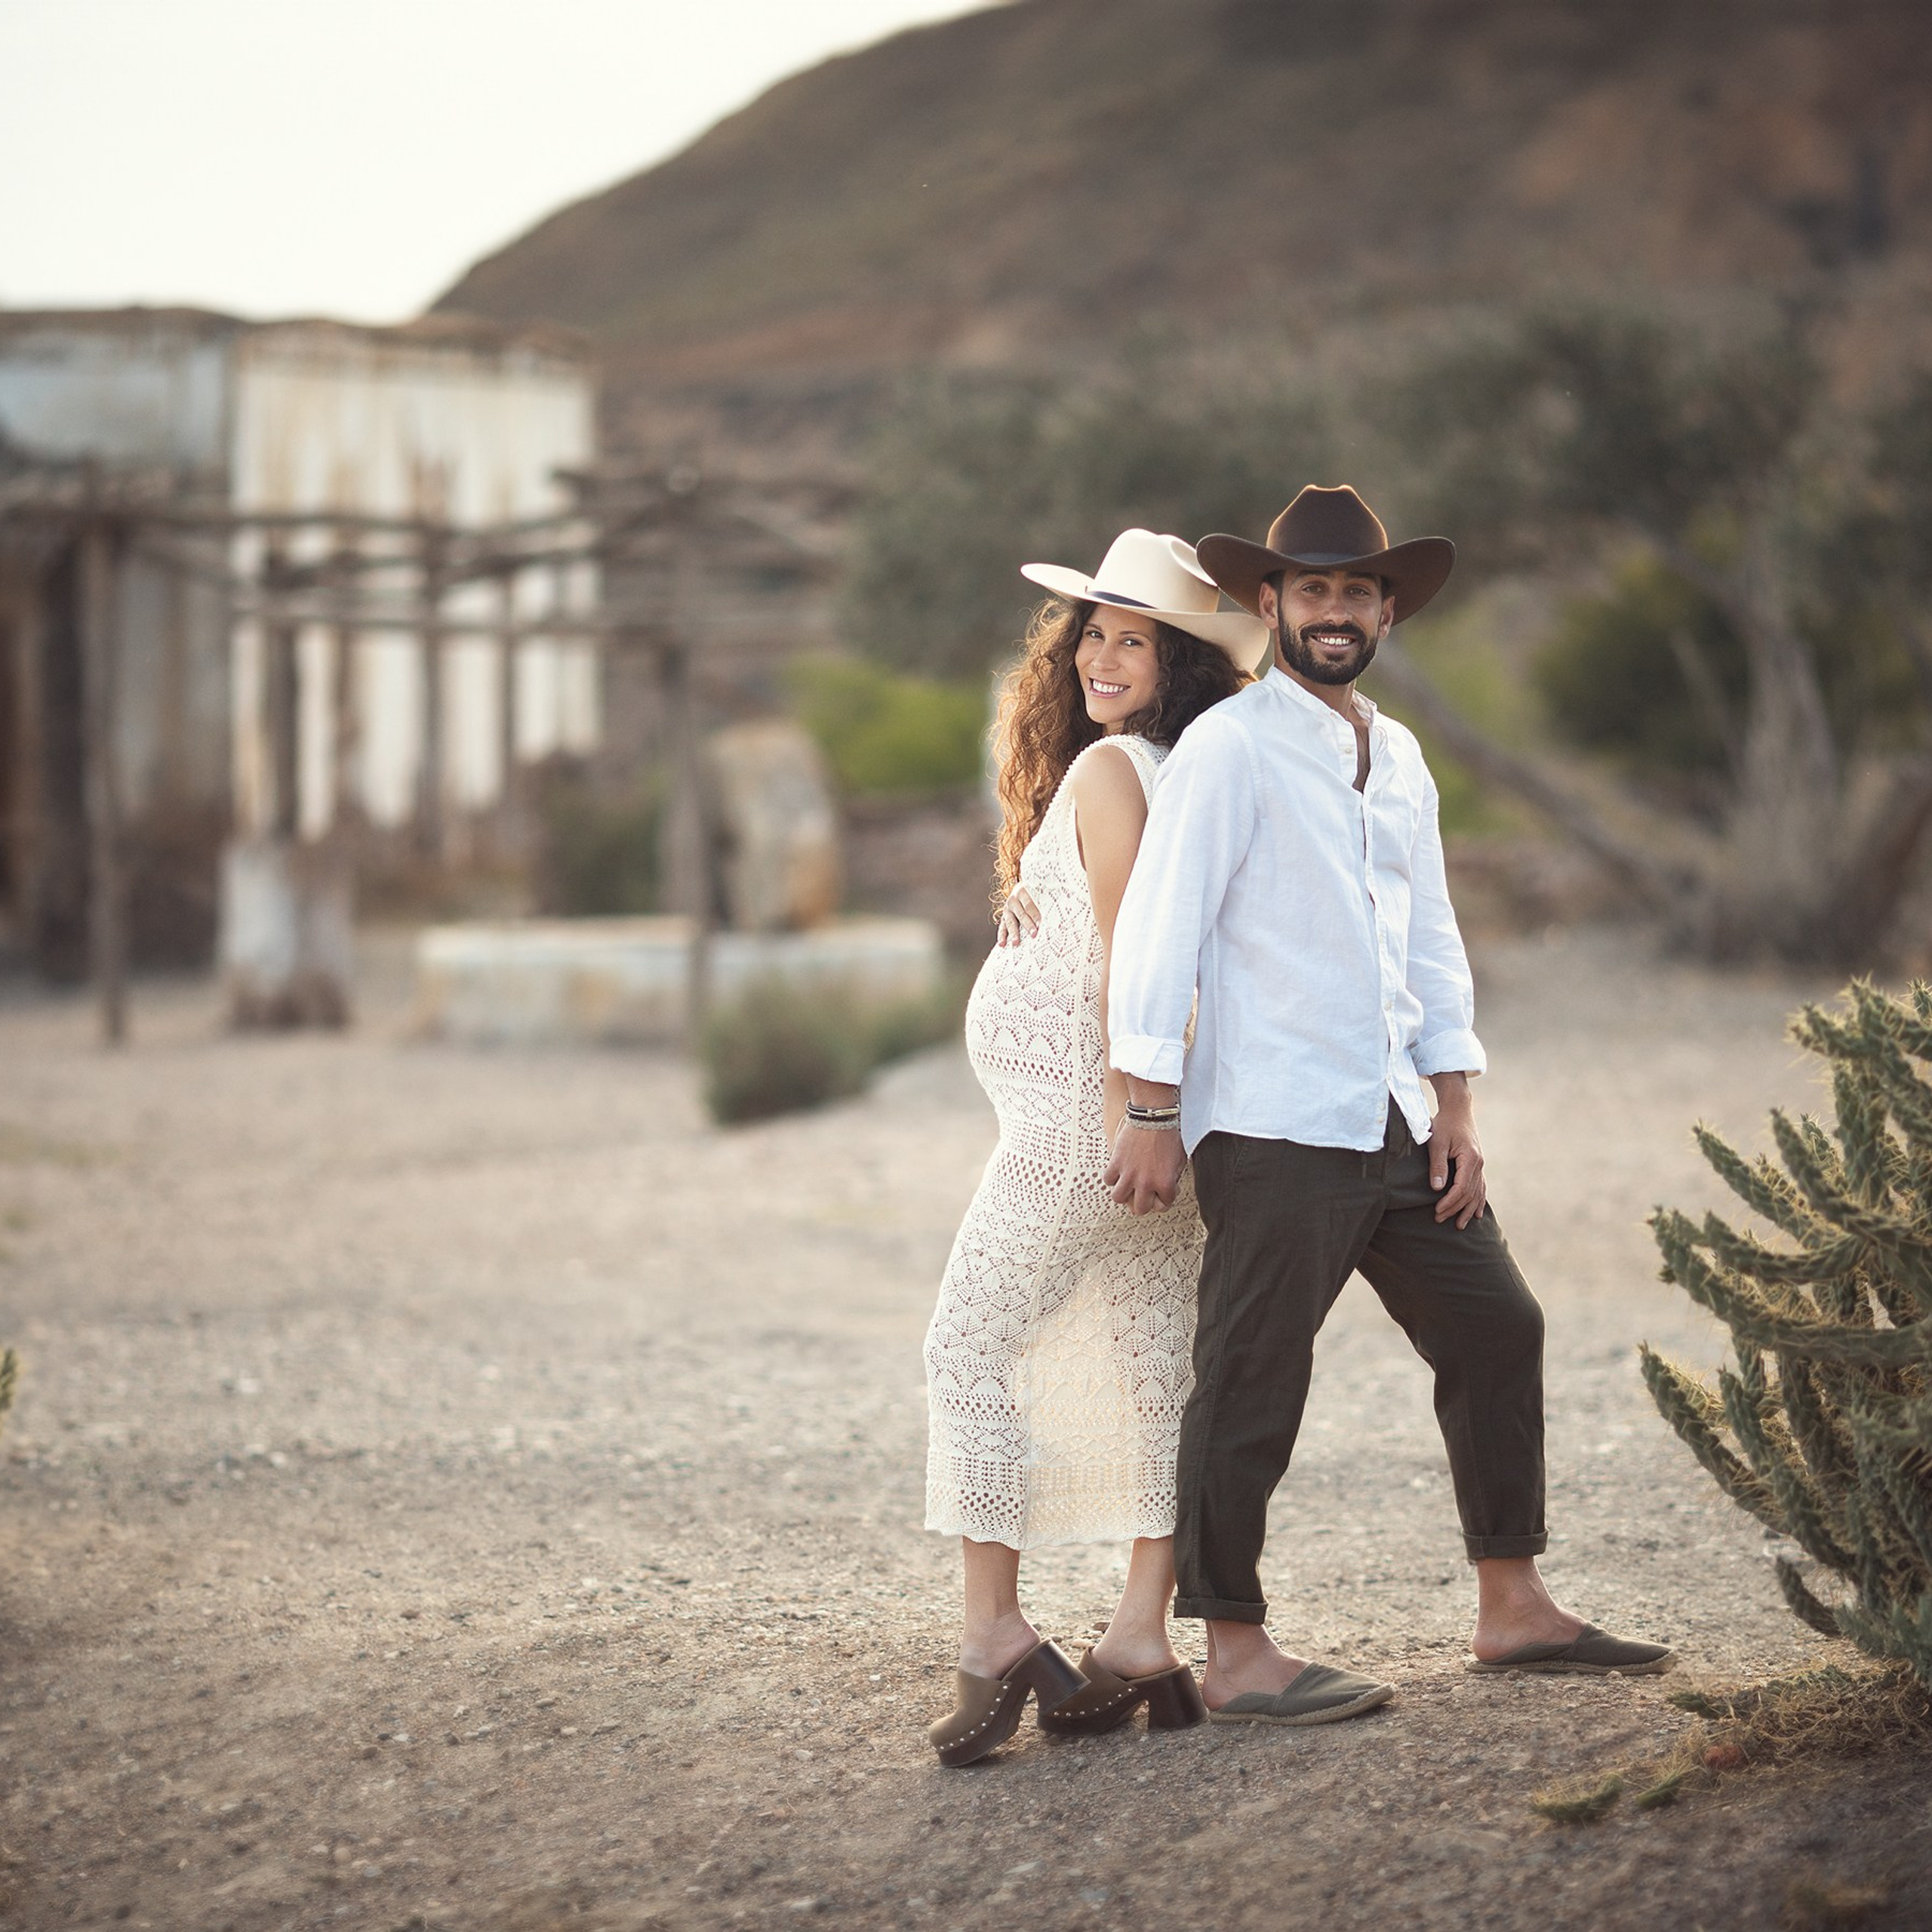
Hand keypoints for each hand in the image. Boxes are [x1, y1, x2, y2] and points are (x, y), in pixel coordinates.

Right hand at [996, 886, 1040, 946]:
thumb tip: (1056, 913)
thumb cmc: (1034, 894)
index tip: (1041, 924)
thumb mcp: (1038, 893)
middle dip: (1028, 925)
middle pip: (1021, 914)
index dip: (1035, 915)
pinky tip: (1002, 944)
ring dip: (1013, 933)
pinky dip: (1002, 936)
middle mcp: (1013, 901)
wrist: (1020, 890)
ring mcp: (1007, 910)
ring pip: (1010, 923)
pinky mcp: (1003, 919)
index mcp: (1022, 892)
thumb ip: (1044, 901)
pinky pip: (1002, 928)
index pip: (1029, 905)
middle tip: (1034, 935)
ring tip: (1016, 943)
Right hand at [1104, 1123, 1183, 1214]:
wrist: (1152, 1117)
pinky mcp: (1116, 1163)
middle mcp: (1146, 1183)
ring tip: (1127, 1186)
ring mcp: (1129, 1174)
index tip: (1162, 1191)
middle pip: (1140, 1208)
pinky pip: (1109, 1180)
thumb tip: (1168, 1186)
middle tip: (1143, 1195)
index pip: (1164, 1205)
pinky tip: (1118, 1172)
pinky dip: (1112, 1177)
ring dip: (1124, 1193)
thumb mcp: (1179, 1160)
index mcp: (1165, 1183)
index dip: (1164, 1198)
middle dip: (1143, 1203)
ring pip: (1119, 1198)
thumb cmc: (1167, 1135)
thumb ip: (1173, 1177)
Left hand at [1428, 1090, 1486, 1228]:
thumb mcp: (1437, 1142)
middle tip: (1439, 1219)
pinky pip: (1481, 1186)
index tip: (1437, 1210)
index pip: (1461, 1188)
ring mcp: (1480, 1165)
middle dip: (1455, 1209)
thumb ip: (1437, 1165)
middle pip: (1469, 1193)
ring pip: (1477, 1193)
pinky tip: (1477, 1213)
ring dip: (1468, 1210)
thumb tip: (1437, 1188)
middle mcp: (1479, 1164)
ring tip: (1459, 1225)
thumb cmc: (1445, 1124)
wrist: (1458, 1109)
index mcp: (1470, 1159)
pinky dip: (1478, 1201)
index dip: (1450, 1202)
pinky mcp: (1477, 1164)